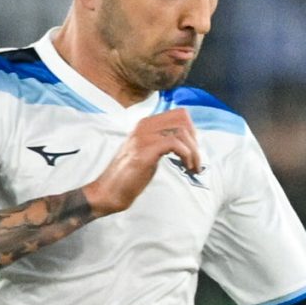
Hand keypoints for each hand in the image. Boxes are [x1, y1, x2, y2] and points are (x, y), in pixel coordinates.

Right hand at [81, 111, 203, 214]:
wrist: (110, 190)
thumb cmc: (130, 175)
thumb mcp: (148, 151)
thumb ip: (162, 142)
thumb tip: (186, 143)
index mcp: (146, 124)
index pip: (179, 114)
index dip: (192, 131)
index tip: (194, 149)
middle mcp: (144, 126)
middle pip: (183, 120)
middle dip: (195, 140)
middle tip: (195, 159)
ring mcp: (144, 137)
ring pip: (182, 132)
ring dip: (194, 151)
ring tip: (193, 167)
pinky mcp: (145, 151)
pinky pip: (175, 144)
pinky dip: (187, 156)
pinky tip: (187, 168)